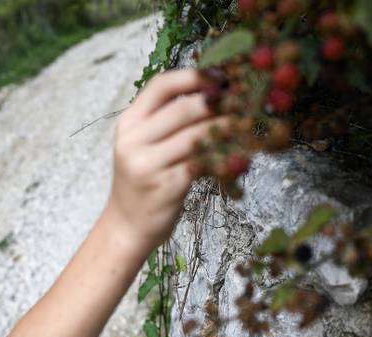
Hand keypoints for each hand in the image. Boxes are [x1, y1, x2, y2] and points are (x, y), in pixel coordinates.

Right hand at [106, 68, 229, 249]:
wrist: (127, 225)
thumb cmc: (142, 181)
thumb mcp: (142, 144)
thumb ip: (164, 120)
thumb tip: (210, 93)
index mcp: (128, 123)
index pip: (160, 86)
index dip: (192, 76)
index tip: (219, 75)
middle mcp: (134, 142)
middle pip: (182, 110)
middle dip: (216, 102)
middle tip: (241, 98)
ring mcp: (148, 165)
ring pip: (195, 136)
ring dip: (224, 127)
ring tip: (244, 122)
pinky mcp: (166, 187)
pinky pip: (201, 164)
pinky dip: (221, 155)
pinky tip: (237, 152)